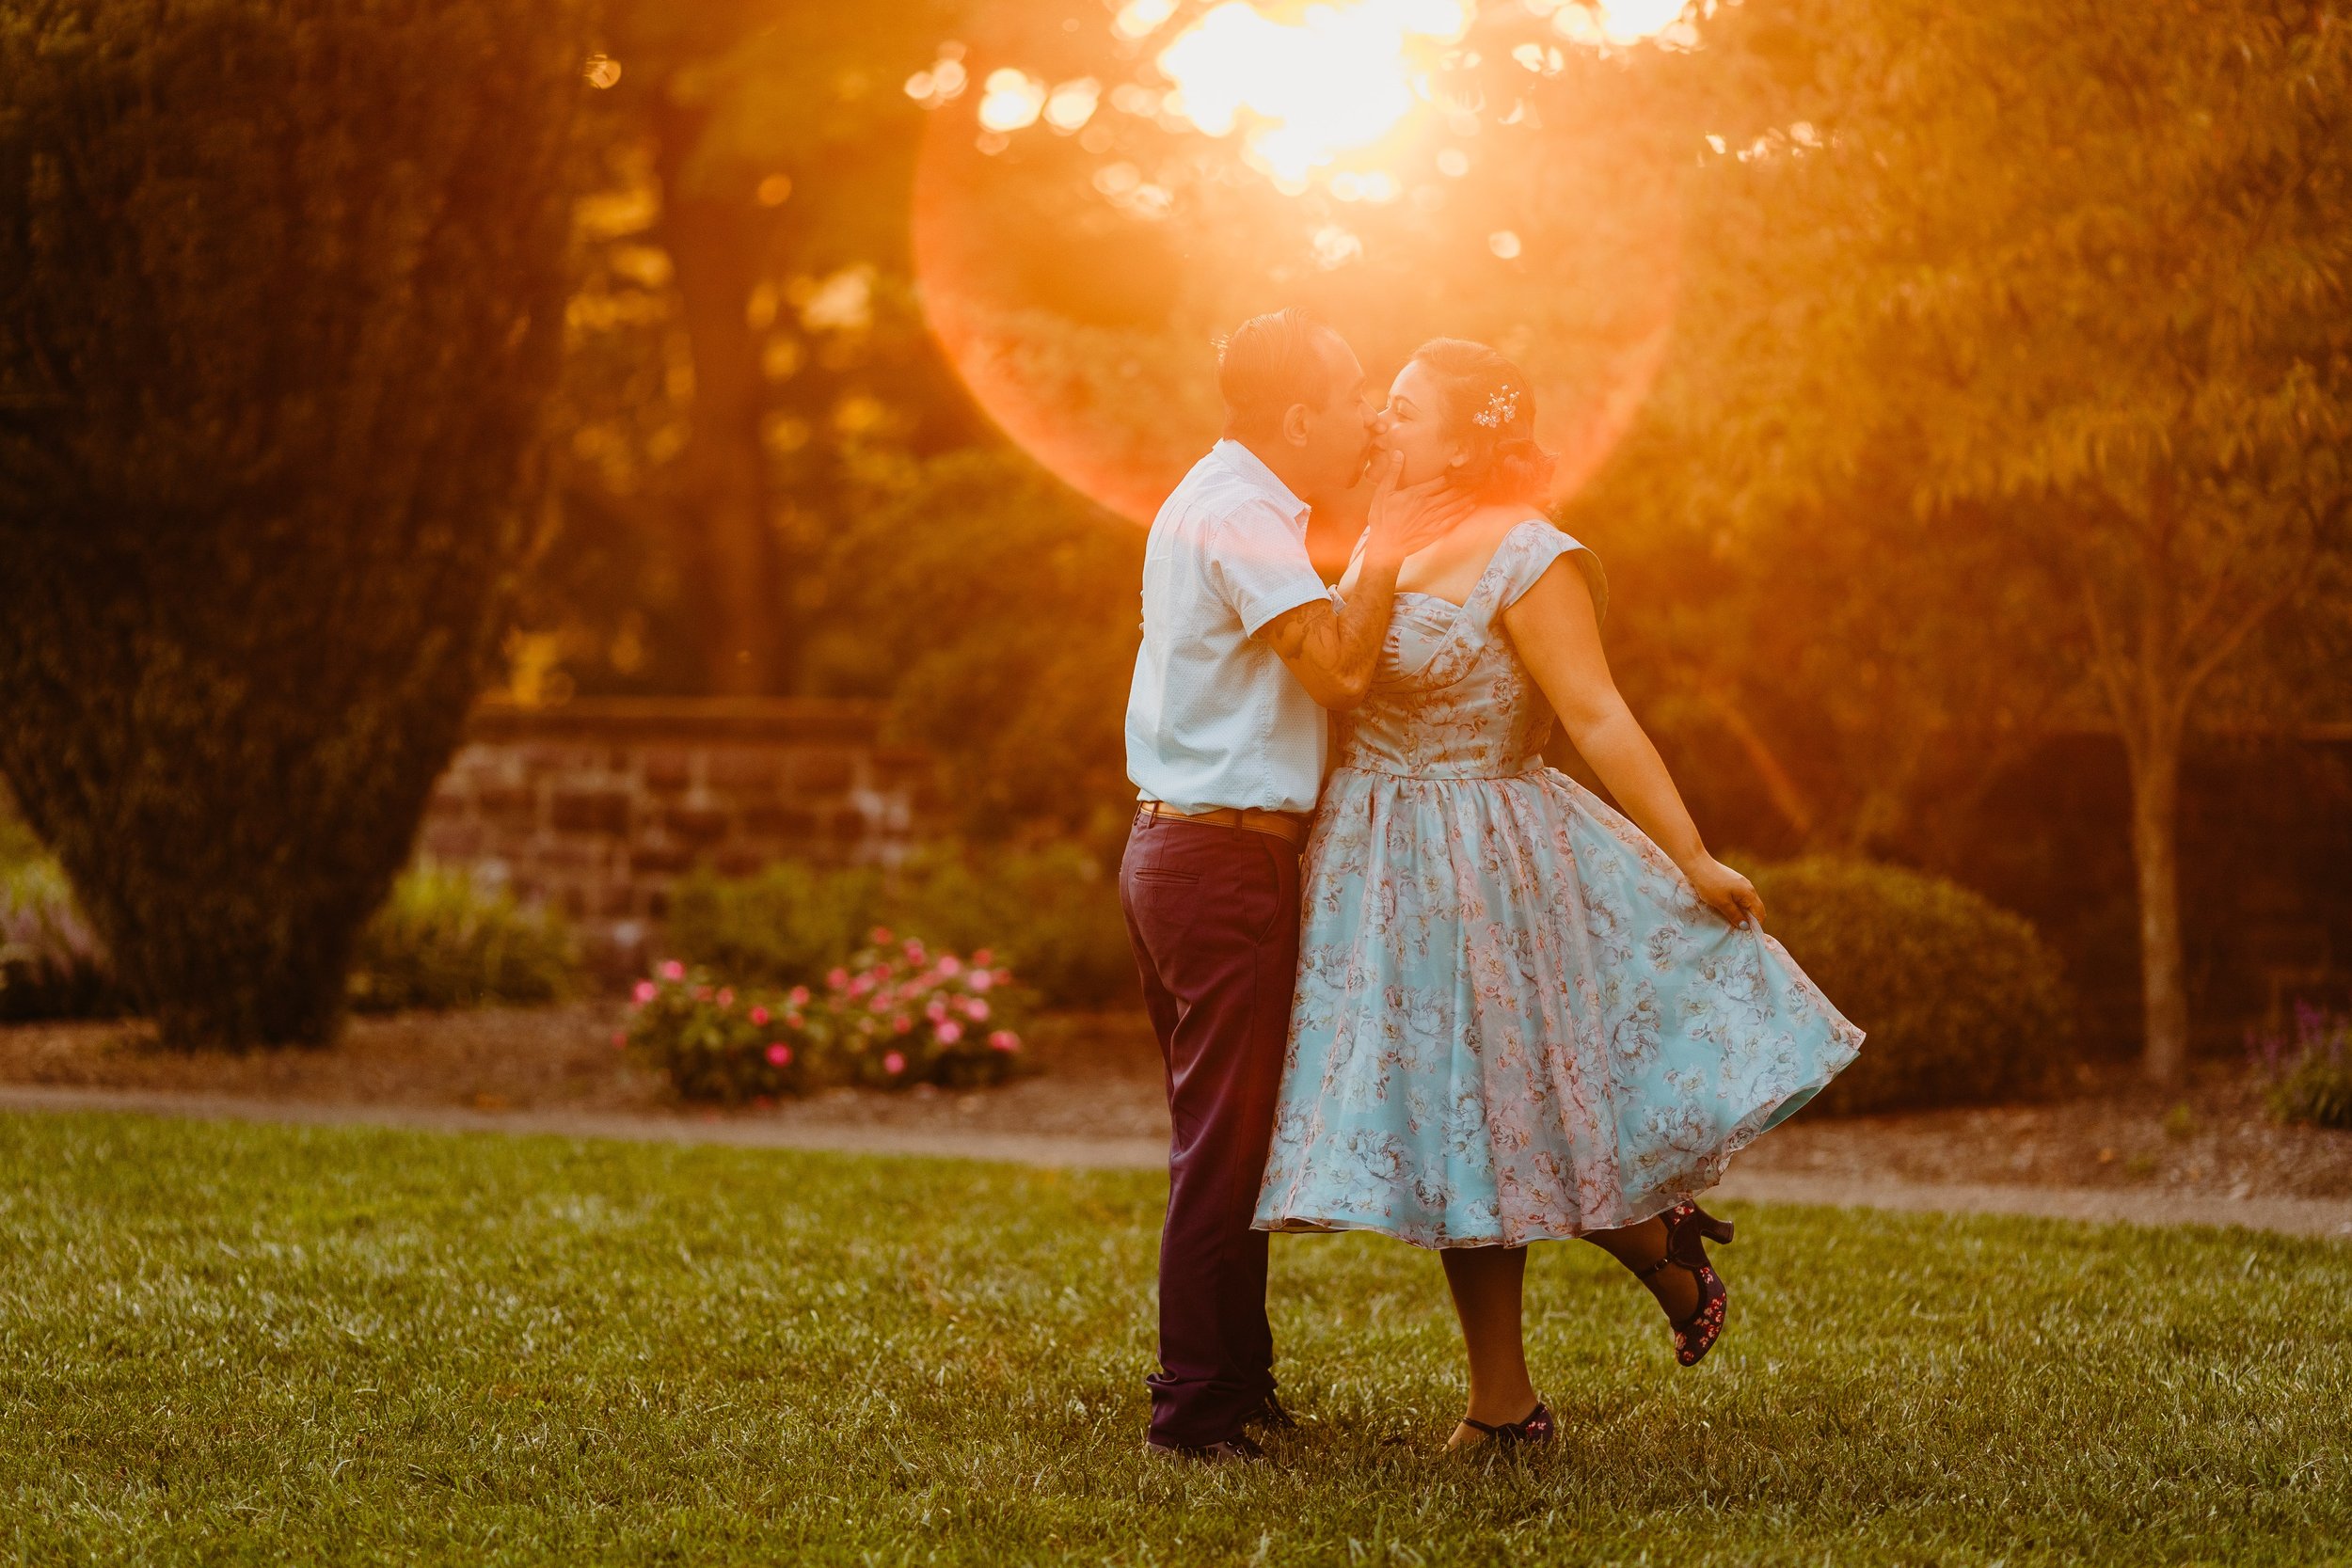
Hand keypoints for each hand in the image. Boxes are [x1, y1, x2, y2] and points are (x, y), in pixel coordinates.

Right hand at [1362, 451, 1475, 567]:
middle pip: (1453, 491)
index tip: (1465, 468)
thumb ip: (1392, 472)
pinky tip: (1472, 507)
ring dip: (1468, 496)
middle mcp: (1429, 505)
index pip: (1442, 480)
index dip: (1455, 474)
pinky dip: (1464, 512)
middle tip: (1479, 477)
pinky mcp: (1436, 531)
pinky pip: (1454, 520)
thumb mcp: (1382, 492)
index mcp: (1418, 494)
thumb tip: (1398, 453)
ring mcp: (1434, 519)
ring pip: (1456, 504)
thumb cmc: (1382, 519)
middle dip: (1466, 484)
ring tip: (1479, 489)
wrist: (1385, 546)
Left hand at [1683, 855, 1765, 929]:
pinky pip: (1739, 897)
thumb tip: (1746, 927)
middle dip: (1749, 920)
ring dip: (1741, 913)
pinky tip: (1726, 910)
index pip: (1760, 913)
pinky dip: (1736, 905)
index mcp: (1749, 893)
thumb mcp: (1722, 903)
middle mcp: (1748, 887)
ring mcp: (1741, 883)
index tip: (1746, 935)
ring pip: (1746, 903)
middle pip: (1755, 908)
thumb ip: (1735, 915)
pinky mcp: (1732, 882)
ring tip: (1731, 922)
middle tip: (1738, 931)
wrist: (1697, 865)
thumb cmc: (1710, 885)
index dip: (1756, 926)